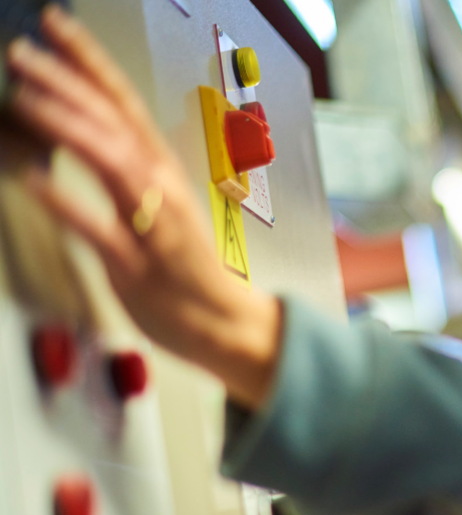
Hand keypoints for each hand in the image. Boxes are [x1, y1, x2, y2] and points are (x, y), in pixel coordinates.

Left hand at [5, 6, 278, 405]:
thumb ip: (113, 169)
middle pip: (113, 122)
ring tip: (24, 98)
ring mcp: (155, 224)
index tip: (55, 23)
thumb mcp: (147, 207)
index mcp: (160, 167)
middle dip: (66, 83)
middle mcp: (161, 185)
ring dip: (68, 128)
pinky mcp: (143, 265)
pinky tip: (33, 180)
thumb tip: (68, 131)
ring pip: (112, 164)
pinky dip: (69, 203)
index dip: (88, 59)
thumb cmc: (182, 267)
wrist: (223, 322)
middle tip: (22, 52)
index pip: (121, 100)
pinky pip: (102, 230)